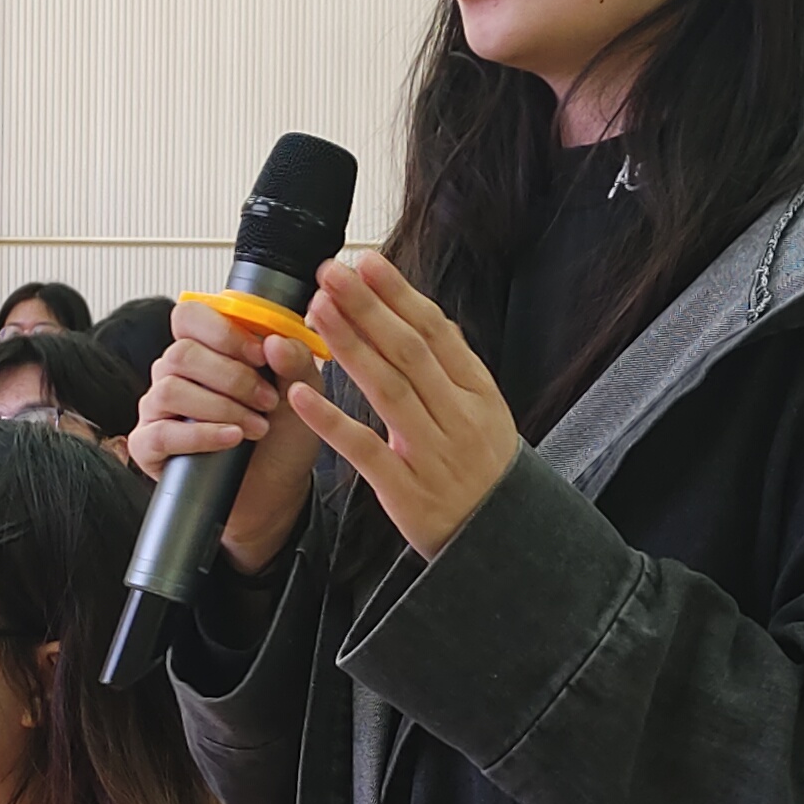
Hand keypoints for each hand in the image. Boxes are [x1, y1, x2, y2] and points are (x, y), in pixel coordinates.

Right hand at [133, 301, 327, 575]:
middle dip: (232, 377)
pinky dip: (200, 435)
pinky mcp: (149, 446)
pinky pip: (161, 433)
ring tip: (256, 426)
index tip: (260, 354)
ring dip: (221, 407)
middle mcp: (174, 373)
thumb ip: (295, 362)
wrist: (275, 490)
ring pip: (170, 389)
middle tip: (268, 401)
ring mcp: (157, 408)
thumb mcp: (302, 394)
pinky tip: (231, 439)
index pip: (190, 316)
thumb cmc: (281, 435)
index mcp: (205, 348)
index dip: (222, 331)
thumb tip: (275, 341)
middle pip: (182, 353)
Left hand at [294, 253, 524, 561]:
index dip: (399, 295)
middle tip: (331, 274)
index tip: (366, 262)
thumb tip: (430, 317)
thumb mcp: (485, 412)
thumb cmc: (483, 471)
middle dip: (367, 308)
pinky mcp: (405, 489)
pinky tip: (303, 394)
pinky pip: (364, 450)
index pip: (435, 332)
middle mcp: (457, 417)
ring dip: (349, 347)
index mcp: (476, 393)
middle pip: (408, 352)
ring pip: (388, 391)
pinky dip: (333, 422)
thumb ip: (456, 367)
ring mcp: (432, 453)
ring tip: (317, 312)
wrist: (500, 540)